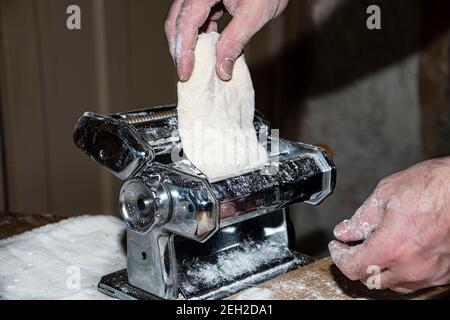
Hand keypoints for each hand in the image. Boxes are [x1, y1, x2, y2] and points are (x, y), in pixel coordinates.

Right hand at [165, 0, 288, 80]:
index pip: (186, 22)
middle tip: (187, 73)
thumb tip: (222, 72)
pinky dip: (198, 35)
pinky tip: (207, 51)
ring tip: (194, 66)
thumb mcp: (254, 15)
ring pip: (183, 20)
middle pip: (177, 21)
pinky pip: (196, 17)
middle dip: (179, 49)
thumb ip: (234, 42)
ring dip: (187, 43)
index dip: (184, 51)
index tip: (186, 73)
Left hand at [329, 158, 449, 292]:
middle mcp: (410, 267)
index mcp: (391, 247)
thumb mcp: (385, 194)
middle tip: (354, 245)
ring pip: (393, 283)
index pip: (353, 267)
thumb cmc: (433, 186)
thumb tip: (346, 232)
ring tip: (378, 247)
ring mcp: (430, 273)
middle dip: (357, 262)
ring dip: (380, 269)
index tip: (338, 247)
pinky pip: (416, 280)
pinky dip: (403, 270)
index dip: (339, 257)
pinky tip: (401, 252)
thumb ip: (361, 218)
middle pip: (370, 279)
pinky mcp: (444, 273)